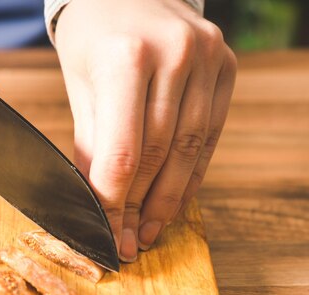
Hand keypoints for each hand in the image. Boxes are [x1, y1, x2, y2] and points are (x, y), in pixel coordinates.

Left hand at [55, 0, 235, 261]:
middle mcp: (175, 53)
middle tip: (130, 241)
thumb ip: (93, 146)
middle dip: (141, 207)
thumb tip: (101, 205)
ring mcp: (208, 57)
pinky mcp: (226, 66)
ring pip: (188, 149)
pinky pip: (209, 134)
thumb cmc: (94, 39)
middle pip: (158, 154)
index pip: (122, 152)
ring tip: (152, 230)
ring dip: (169, 198)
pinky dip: (192, 172)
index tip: (109, 236)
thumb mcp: (82, 89)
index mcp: (126, 57)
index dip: (115, 204)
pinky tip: (177, 199)